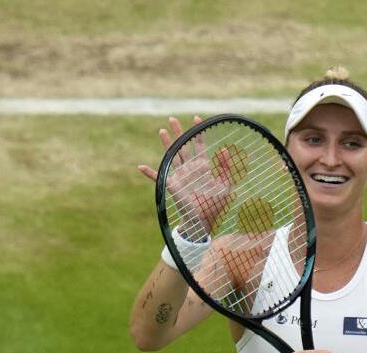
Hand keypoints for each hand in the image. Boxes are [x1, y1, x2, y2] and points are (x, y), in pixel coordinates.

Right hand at [137, 116, 233, 235]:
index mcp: (203, 167)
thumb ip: (226, 167)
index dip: (198, 132)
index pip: (199, 145)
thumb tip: (224, 149)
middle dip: (179, 132)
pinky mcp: (172, 185)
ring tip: (162, 130)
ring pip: (172, 155)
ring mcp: (180, 176)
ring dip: (167, 144)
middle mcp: (190, 168)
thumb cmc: (215, 204)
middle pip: (183, 146)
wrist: (204, 220)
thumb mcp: (225, 184)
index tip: (197, 119)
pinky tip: (140, 167)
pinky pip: (158, 178)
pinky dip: (149, 173)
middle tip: (172, 118)